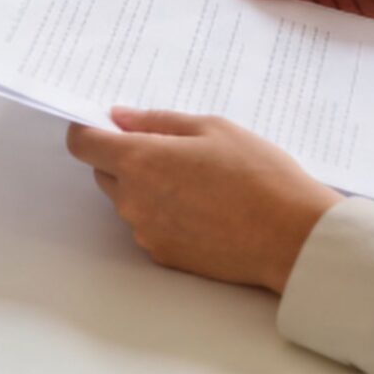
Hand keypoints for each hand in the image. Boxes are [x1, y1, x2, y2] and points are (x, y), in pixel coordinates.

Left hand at [66, 108, 339, 292]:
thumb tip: (120, 118)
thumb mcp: (212, 128)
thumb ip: (157, 121)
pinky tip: (203, 208)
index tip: (107, 125)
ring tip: (196, 181)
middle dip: (125, 157)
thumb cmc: (258, 175)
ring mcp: (146, 232)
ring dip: (146, 187)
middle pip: (104, 172)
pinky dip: (164, 214)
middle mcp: (133, 201)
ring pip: (128, 201)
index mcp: (139, 161)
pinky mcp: (164, 256)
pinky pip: (149, 226)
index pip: (82, 144)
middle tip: (172, 150)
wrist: (290, 236)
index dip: (89, 129)